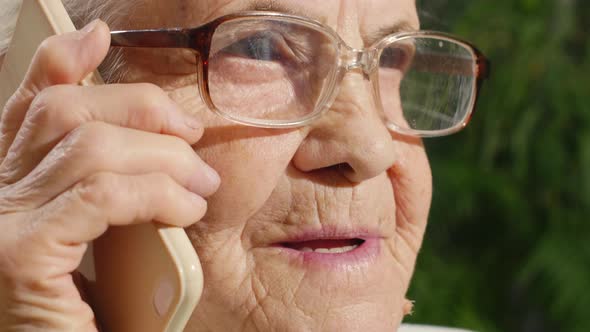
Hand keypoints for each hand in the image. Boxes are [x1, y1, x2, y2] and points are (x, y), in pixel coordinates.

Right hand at [0, 20, 218, 330]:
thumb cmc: (91, 312)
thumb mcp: (101, 237)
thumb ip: (109, 189)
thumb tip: (157, 145)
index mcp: (9, 188)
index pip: (29, 107)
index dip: (62, 63)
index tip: (101, 36)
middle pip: (65, 113)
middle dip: (142, 110)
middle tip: (193, 139)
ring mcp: (1, 224)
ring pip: (89, 147)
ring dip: (164, 158)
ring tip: (200, 186)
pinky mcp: (20, 257)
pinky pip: (102, 195)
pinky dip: (156, 194)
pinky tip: (186, 211)